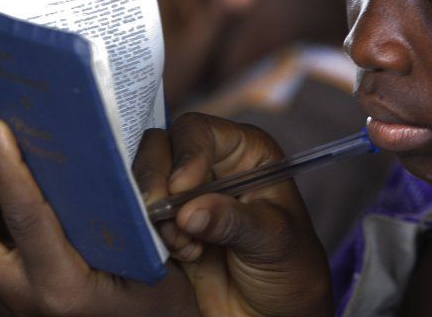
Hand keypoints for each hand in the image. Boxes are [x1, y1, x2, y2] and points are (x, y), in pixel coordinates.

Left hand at [0, 119, 200, 316]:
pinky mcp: (17, 289)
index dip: (6, 168)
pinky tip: (1, 177)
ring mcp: (16, 296)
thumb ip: (138, 218)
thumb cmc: (163, 304)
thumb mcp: (160, 260)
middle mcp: (28, 296)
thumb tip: (110, 161)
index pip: (25, 219)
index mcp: (65, 288)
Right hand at [133, 113, 332, 316]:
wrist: (274, 311)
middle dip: (155, 181)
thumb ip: (232, 221)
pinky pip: (141, 220)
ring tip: (187, 245)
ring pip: (145, 183)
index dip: (185, 153)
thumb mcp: (273, 239)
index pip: (199, 132)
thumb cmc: (290, 265)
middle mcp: (211, 166)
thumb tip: (189, 212)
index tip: (180, 187)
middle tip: (161, 214)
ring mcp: (186, 197)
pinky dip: (152, 236)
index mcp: (244, 153)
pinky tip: (185, 254)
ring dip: (155, 214)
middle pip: (161, 149)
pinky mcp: (168, 227)